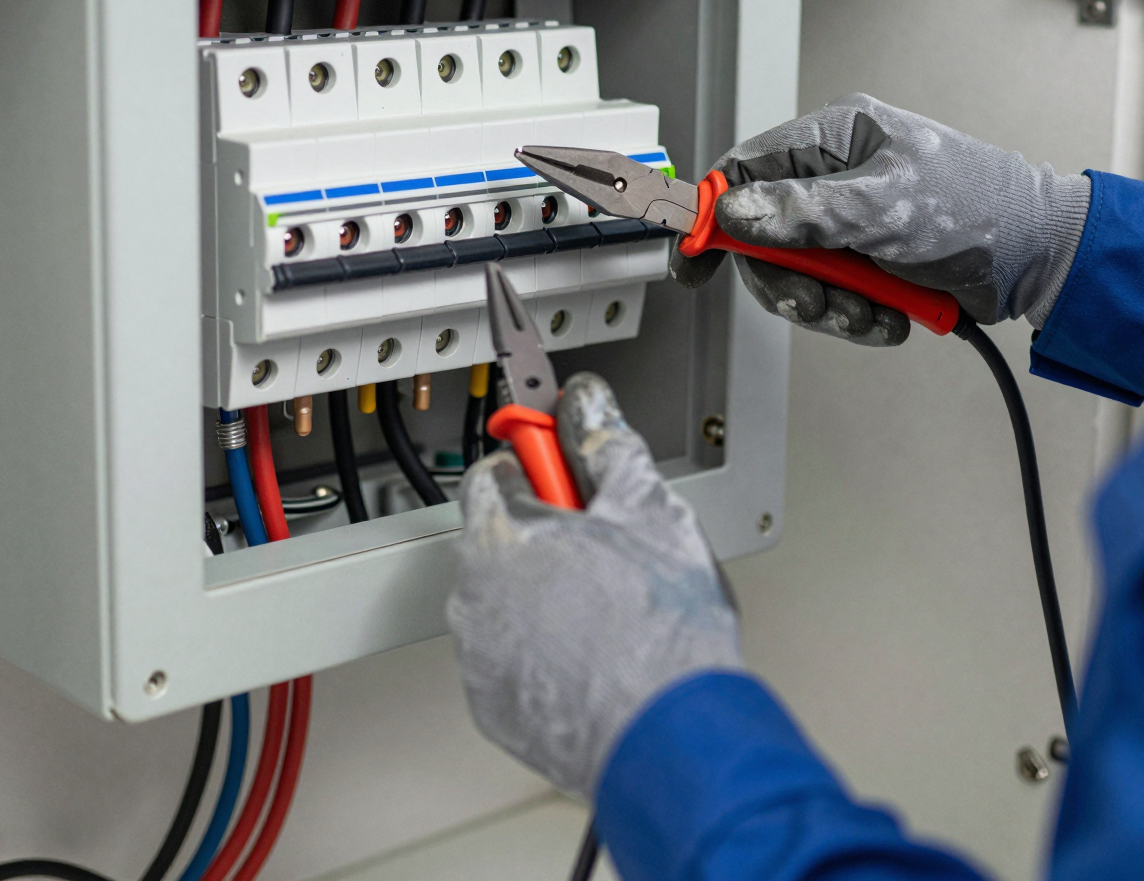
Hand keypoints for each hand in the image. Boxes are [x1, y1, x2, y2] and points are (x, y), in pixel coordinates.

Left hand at [446, 372, 740, 796]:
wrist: (670, 737)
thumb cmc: (660, 632)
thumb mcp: (649, 509)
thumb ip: (608, 445)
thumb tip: (591, 406)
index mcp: (502, 534)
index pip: (491, 471)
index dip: (534, 463)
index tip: (561, 467)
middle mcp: (473, 594)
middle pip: (498, 538)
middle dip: (545, 534)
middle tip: (604, 546)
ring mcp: (479, 656)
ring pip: (505, 602)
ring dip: (544, 595)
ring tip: (610, 608)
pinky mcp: (494, 707)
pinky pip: (511, 660)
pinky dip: (543, 653)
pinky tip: (595, 654)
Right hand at [670, 93, 1089, 339]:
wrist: (1044, 257)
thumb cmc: (981, 208)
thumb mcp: (882, 209)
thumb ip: (802, 212)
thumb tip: (735, 212)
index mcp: (837, 137)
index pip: (746, 169)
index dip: (713, 215)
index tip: (696, 260)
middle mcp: (839, 176)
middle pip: (766, 234)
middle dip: (789, 279)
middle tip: (814, 303)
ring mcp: (854, 220)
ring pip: (800, 273)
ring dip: (830, 306)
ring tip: (869, 314)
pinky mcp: (872, 259)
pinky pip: (835, 295)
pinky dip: (858, 315)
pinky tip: (891, 315)